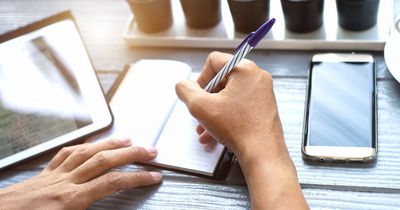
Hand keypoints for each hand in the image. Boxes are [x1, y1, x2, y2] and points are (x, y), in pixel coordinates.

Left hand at [0, 139, 161, 209]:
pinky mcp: (44, 173)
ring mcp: (54, 175)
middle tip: (149, 151)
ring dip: (110, 144)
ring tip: (127, 140)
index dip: (136, 178)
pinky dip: (82, 147)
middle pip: (105, 161)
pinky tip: (90, 145)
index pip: (112, 183)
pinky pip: (65, 154)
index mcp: (71, 201)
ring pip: (87, 152)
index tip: (152, 176)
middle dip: (131, 154)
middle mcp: (65, 183)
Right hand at [175, 51, 286, 163]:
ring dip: (213, 111)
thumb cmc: (239, 129)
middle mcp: (256, 78)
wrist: (262, 153)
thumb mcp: (200, 106)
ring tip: (205, 128)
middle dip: (206, 99)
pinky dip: (224, 117)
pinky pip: (238, 107)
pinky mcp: (263, 107)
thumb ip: (185, 90)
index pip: (214, 61)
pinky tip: (214, 134)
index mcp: (244, 69)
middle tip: (201, 112)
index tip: (197, 94)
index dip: (201, 78)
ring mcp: (262, 93)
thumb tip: (183, 85)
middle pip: (221, 80)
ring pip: (228, 96)